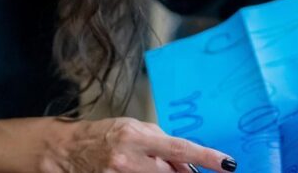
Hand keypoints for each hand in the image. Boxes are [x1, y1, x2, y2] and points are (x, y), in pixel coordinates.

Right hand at [44, 118, 235, 172]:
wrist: (69, 150)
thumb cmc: (104, 134)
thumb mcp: (134, 129)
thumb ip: (162, 143)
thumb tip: (187, 165)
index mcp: (136, 137)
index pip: (179, 148)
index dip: (206, 157)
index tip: (228, 163)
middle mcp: (129, 159)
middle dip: (180, 172)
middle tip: (177, 167)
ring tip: (149, 166)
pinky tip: (141, 171)